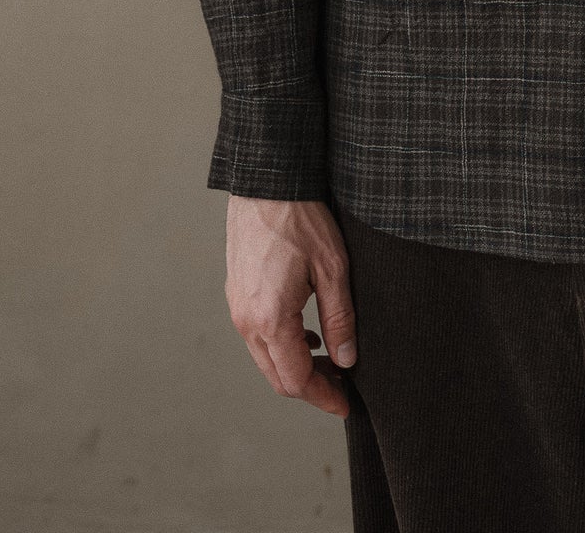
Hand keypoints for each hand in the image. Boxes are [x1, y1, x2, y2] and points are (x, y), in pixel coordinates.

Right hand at [224, 196, 356, 418]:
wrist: (267, 181)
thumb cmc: (301, 218)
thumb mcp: (333, 269)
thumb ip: (340, 319)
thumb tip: (346, 359)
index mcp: (269, 319)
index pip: (296, 379)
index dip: (323, 397)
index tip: (346, 403)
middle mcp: (246, 320)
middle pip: (277, 376)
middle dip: (310, 387)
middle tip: (343, 385)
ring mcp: (237, 306)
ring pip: (266, 357)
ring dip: (295, 366)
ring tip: (331, 360)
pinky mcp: (237, 291)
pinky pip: (258, 334)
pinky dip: (282, 345)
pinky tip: (307, 333)